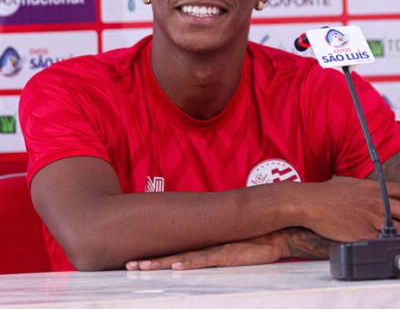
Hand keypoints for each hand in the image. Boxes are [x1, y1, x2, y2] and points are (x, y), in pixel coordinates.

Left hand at [126, 232, 286, 270]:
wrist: (274, 234)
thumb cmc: (253, 243)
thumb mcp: (230, 250)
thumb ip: (214, 254)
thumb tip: (199, 261)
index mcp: (203, 247)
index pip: (175, 254)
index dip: (155, 259)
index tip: (137, 262)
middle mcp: (204, 247)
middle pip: (172, 256)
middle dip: (149, 262)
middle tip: (129, 266)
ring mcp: (214, 250)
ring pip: (181, 259)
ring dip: (160, 264)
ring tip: (140, 268)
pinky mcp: (226, 255)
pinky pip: (205, 261)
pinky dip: (190, 264)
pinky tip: (177, 267)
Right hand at [301, 176, 399, 240]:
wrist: (309, 202)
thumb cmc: (326, 193)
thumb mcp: (351, 183)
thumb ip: (368, 189)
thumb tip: (376, 194)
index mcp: (375, 189)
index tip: (399, 211)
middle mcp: (378, 202)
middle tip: (395, 225)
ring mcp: (373, 218)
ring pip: (399, 231)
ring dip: (395, 234)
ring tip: (387, 236)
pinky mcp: (365, 235)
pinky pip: (385, 244)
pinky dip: (385, 246)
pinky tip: (381, 248)